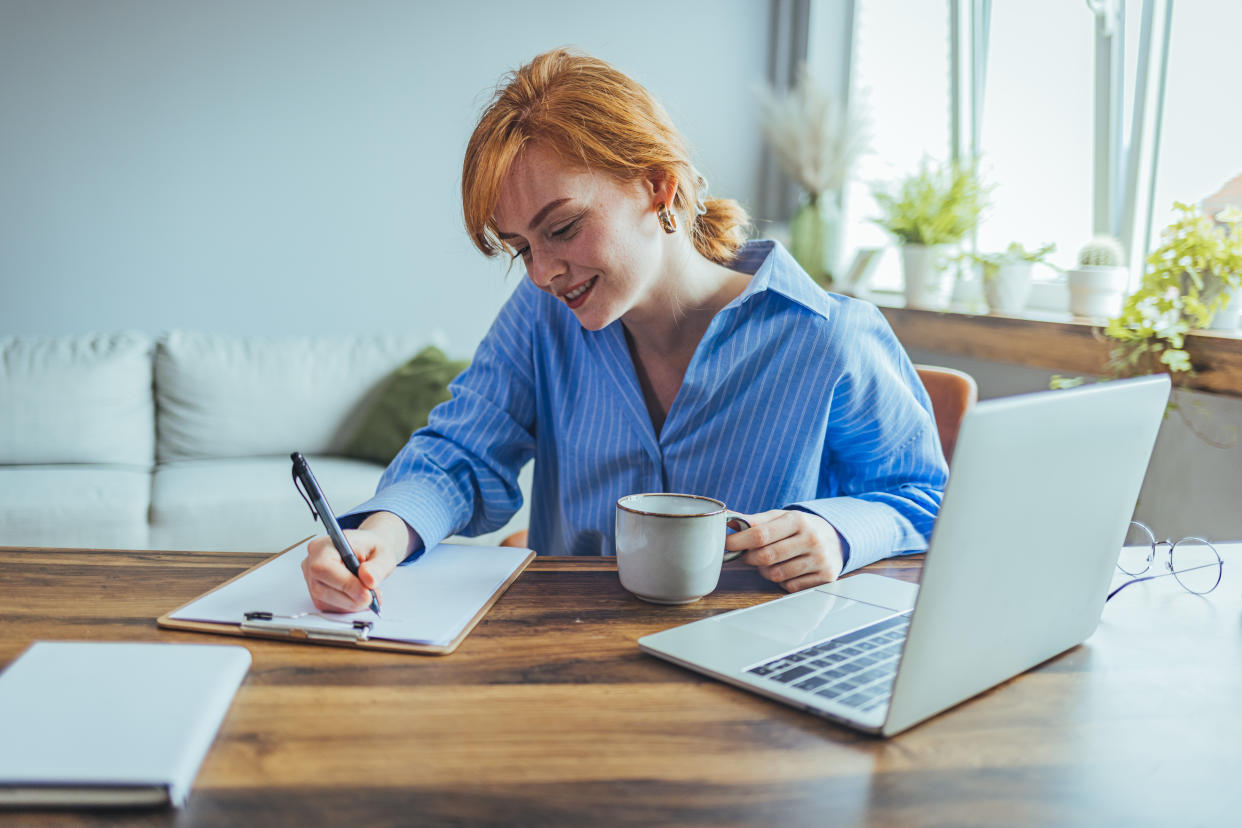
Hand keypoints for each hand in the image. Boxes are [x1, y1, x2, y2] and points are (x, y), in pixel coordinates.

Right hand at [300, 512, 415, 612]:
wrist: (369, 552)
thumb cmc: (372, 549)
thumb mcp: (383, 553)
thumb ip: (377, 566)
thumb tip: (368, 579)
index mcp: (323, 546)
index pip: (324, 568)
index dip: (345, 584)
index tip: (367, 593)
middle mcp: (311, 562)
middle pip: (322, 589)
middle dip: (351, 598)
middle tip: (373, 597)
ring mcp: (311, 580)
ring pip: (325, 601)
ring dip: (351, 604)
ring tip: (371, 595)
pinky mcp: (316, 594)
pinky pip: (329, 607)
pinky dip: (348, 606)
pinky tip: (360, 597)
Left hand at [725, 510, 844, 592]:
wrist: (836, 540)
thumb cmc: (801, 528)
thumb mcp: (782, 517)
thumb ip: (756, 520)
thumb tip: (730, 520)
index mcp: (798, 520)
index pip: (761, 534)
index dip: (739, 541)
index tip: (727, 544)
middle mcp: (812, 539)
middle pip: (766, 557)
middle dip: (749, 558)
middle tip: (746, 555)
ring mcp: (820, 560)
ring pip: (777, 575)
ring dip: (765, 571)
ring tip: (768, 562)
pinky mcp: (825, 578)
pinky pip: (790, 586)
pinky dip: (782, 581)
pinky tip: (786, 570)